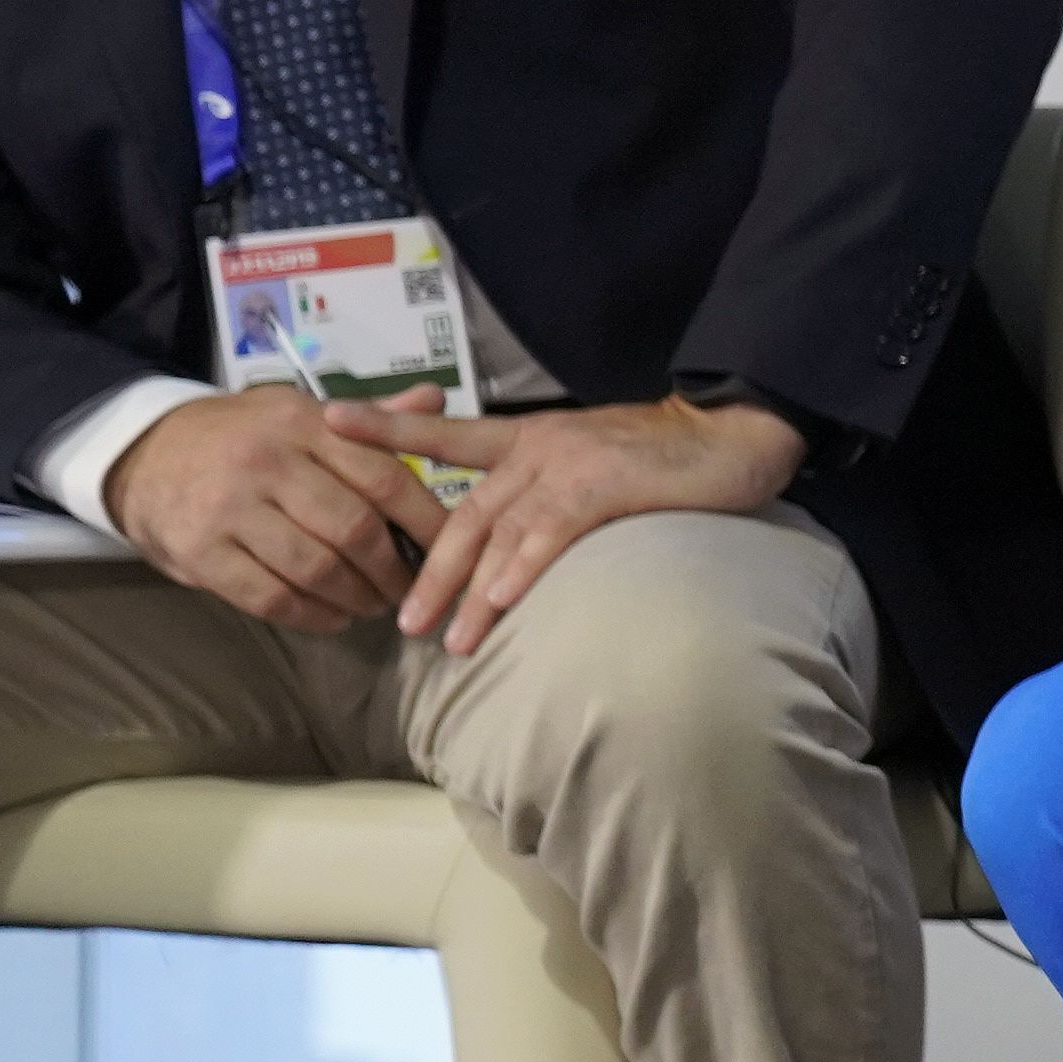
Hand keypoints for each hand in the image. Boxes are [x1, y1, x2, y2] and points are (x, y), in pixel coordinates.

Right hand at [102, 388, 431, 632]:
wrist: (142, 453)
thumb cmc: (240, 437)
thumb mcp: (297, 413)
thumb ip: (367, 420)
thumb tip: (435, 398)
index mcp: (303, 424)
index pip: (384, 477)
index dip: (427, 520)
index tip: (454, 548)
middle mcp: (268, 462)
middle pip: (355, 528)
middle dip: (395, 569)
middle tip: (412, 589)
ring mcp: (229, 508)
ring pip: (316, 568)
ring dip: (357, 597)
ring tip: (374, 605)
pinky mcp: (199, 551)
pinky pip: (271, 596)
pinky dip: (311, 616)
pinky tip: (332, 618)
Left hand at [325, 392, 808, 653]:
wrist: (731, 434)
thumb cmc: (663, 458)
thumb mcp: (590, 460)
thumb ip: (544, 488)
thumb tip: (507, 538)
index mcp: (527, 436)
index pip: (444, 432)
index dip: (388, 427)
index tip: (330, 420)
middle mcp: (535, 447)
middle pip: (462, 513)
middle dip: (427, 572)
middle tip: (403, 623)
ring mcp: (566, 465)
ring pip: (499, 534)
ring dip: (470, 592)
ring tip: (450, 641)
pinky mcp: (601, 485)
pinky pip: (548, 536)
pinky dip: (520, 573)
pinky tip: (501, 606)